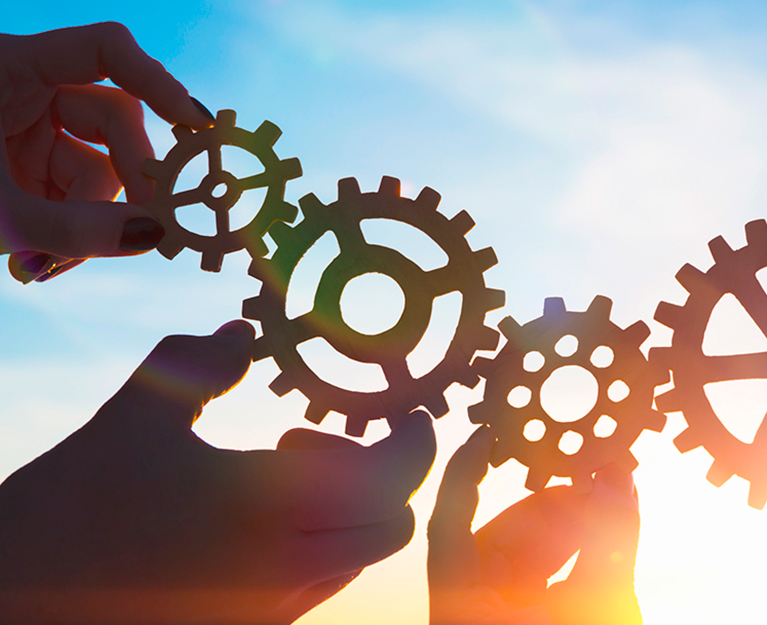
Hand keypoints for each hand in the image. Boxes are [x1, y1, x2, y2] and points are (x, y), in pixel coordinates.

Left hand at [0, 23, 214, 282]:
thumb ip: (72, 226)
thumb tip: (155, 237)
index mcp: (10, 65)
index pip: (105, 50)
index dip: (158, 82)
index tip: (196, 128)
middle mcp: (29, 88)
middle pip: (115, 120)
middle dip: (127, 180)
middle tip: (149, 229)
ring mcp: (32, 126)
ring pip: (101, 164)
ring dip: (93, 217)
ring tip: (54, 263)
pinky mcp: (32, 163)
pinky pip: (79, 189)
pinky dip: (74, 226)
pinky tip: (50, 259)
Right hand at [0, 320, 435, 623]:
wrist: (20, 602)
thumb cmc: (75, 503)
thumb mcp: (138, 412)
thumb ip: (201, 360)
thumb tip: (240, 330)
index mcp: (269, 507)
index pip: (393, 478)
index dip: (417, 441)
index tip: (410, 412)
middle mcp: (285, 568)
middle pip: (392, 525)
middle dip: (380, 476)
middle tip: (312, 443)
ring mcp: (269, 609)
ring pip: (357, 558)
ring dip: (348, 510)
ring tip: (272, 475)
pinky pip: (318, 583)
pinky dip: (319, 543)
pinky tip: (254, 519)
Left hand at [427, 427, 641, 624]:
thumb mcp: (593, 608)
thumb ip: (607, 546)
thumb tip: (617, 479)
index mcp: (463, 603)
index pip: (449, 524)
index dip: (464, 474)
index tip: (487, 435)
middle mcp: (471, 605)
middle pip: (498, 538)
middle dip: (550, 507)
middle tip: (591, 480)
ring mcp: (495, 611)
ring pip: (523, 556)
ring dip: (567, 529)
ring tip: (607, 505)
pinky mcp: (519, 616)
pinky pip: (536, 574)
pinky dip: (568, 554)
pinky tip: (603, 536)